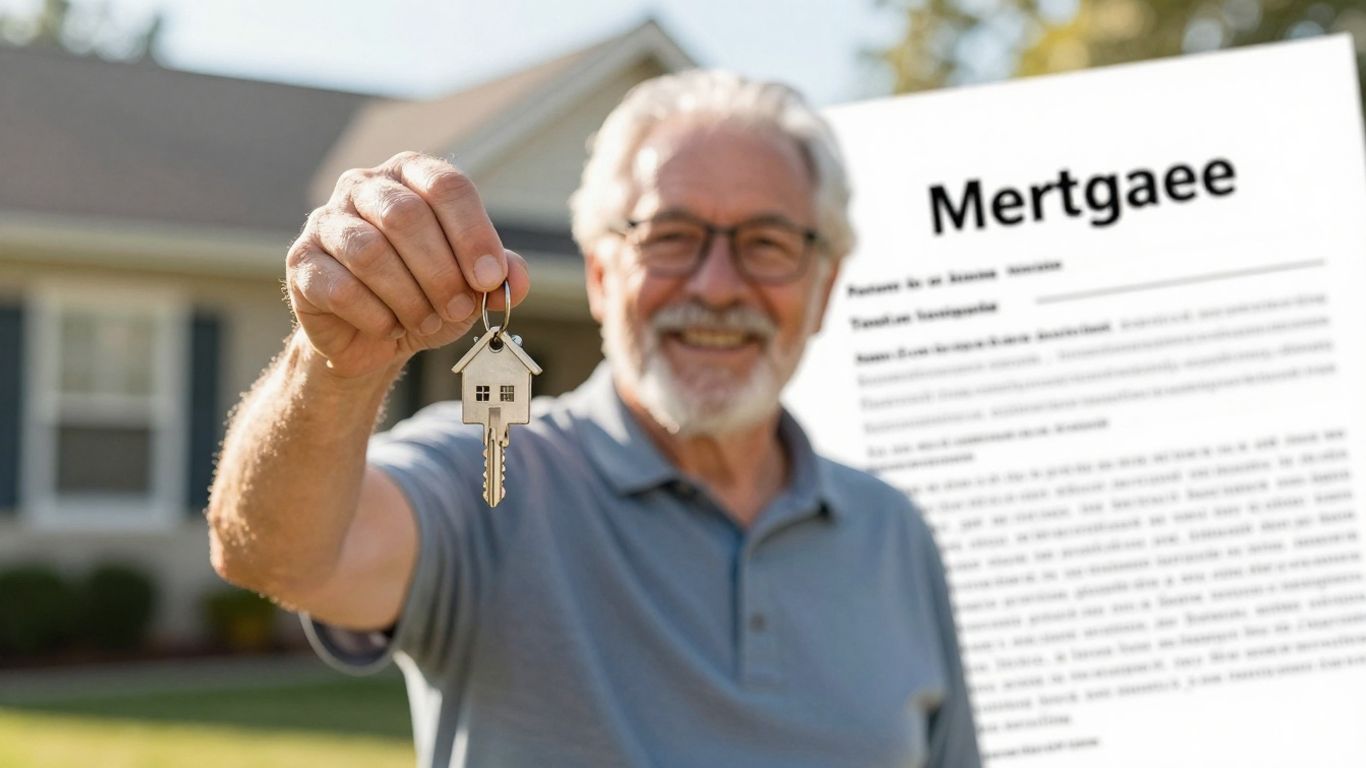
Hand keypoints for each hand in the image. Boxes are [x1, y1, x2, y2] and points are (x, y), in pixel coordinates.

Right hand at [286, 152, 530, 378]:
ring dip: (408, 298)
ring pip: (370, 253)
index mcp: (412, 176)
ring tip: (426, 321)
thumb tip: (517, 279)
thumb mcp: (472, 285)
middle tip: (460, 308)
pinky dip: (375, 316)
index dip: (473, 234)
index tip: (490, 279)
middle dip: (441, 272)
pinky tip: (389, 327)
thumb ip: (501, 276)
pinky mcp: (302, 262)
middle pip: (406, 217)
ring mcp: (327, 221)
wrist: (373, 335)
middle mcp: (365, 186)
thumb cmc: (428, 295)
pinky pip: (340, 288)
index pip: (446, 186)